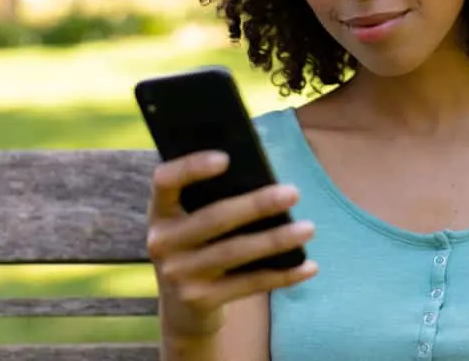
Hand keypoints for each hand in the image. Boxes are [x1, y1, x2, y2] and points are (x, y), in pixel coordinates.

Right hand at [146, 150, 318, 339]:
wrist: (182, 310)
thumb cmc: (198, 248)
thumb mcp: (190, 222)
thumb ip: (211, 199)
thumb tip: (264, 175)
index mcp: (159, 212)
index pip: (165, 181)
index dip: (192, 168)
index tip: (226, 158)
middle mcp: (162, 242)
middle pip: (214, 218)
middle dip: (256, 205)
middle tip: (293, 193)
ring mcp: (179, 274)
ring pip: (235, 251)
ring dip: (276, 239)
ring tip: (308, 228)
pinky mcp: (200, 300)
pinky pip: (249, 284)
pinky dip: (282, 275)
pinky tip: (308, 266)